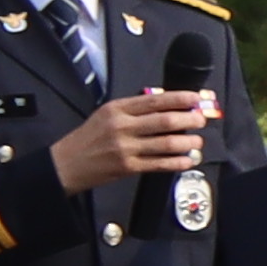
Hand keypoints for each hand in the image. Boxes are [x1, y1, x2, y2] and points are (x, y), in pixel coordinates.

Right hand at [51, 89, 214, 193]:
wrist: (65, 164)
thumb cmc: (89, 138)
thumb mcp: (106, 114)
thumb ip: (134, 109)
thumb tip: (168, 105)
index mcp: (117, 109)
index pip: (155, 100)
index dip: (180, 99)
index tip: (196, 98)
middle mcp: (122, 127)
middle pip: (165, 121)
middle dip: (189, 120)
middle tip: (201, 120)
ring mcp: (126, 148)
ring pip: (167, 143)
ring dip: (188, 142)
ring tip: (197, 141)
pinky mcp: (128, 167)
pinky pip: (160, 164)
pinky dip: (178, 162)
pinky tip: (188, 160)